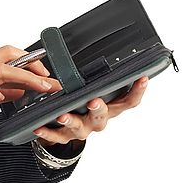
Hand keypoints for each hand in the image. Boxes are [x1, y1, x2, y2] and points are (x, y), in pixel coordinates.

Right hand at [0, 46, 61, 163]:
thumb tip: (18, 90)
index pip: (5, 53)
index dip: (27, 60)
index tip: (43, 72)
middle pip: (8, 53)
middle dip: (34, 64)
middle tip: (50, 78)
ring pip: (5, 68)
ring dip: (30, 77)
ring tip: (46, 87)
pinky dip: (6, 91)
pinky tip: (13, 100)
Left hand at [32, 76, 148, 145]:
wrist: (72, 130)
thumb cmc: (87, 104)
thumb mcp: (98, 90)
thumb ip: (101, 76)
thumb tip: (103, 46)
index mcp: (111, 107)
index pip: (129, 101)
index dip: (138, 90)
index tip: (142, 77)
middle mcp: (99, 120)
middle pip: (104, 115)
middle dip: (99, 108)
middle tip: (93, 101)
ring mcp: (83, 129)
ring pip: (79, 127)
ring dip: (71, 121)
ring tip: (62, 115)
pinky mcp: (65, 137)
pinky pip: (57, 136)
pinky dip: (48, 132)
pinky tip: (40, 127)